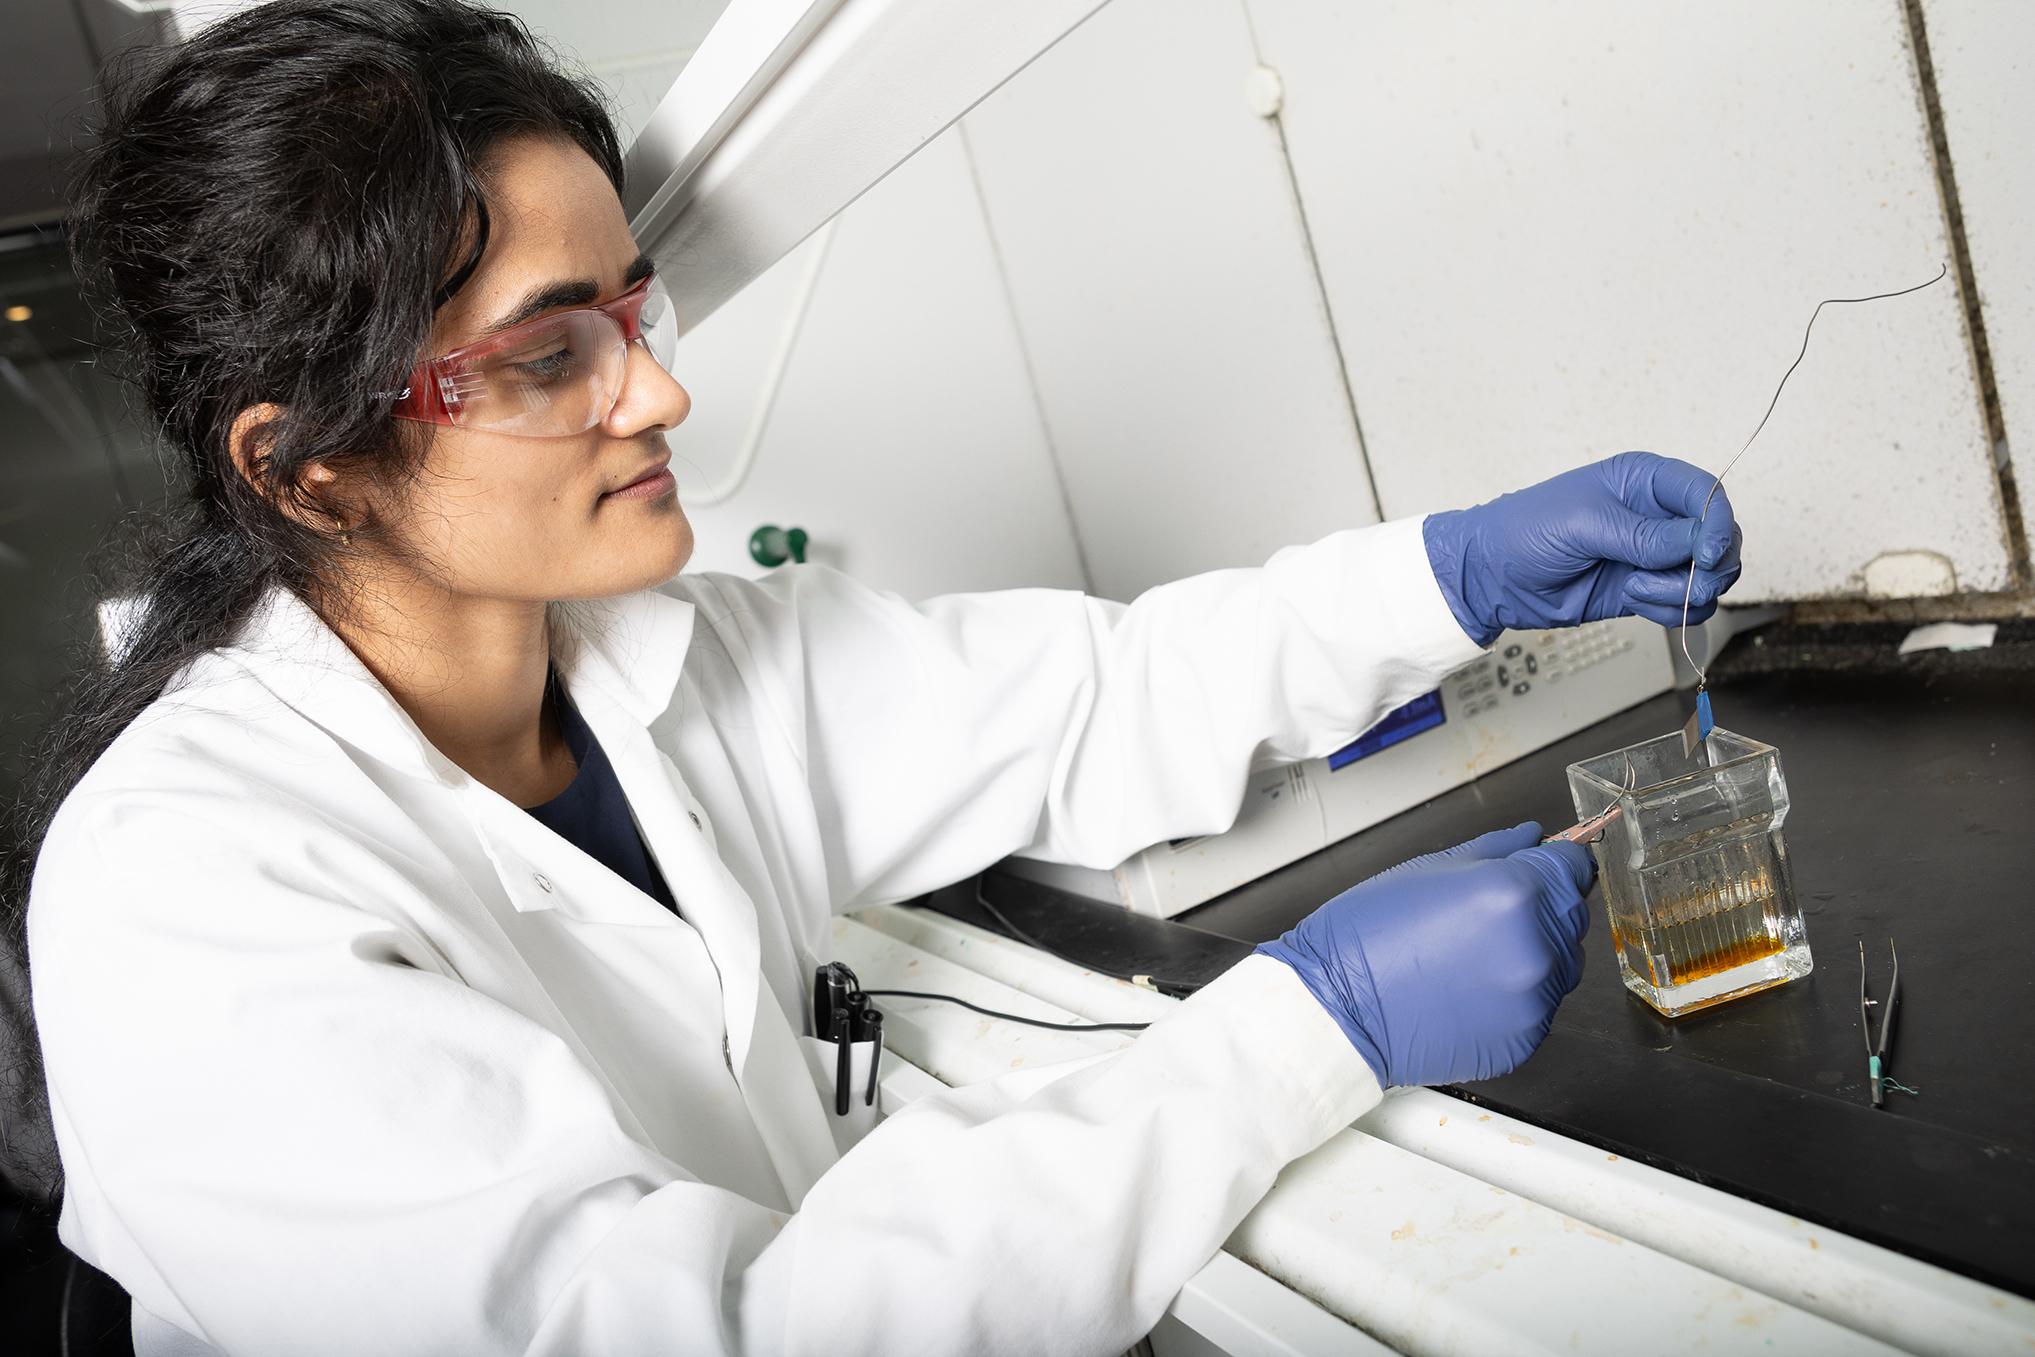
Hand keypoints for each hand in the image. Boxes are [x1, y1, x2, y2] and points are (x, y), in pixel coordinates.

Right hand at [1256, 824, 1594, 1087]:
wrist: (1337, 1011)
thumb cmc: (1366, 937)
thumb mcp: (1426, 869)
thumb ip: (1494, 850)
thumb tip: (1532, 838)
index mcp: (1513, 892)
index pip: (1574, 866)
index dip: (1557, 862)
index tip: (1543, 866)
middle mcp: (1534, 946)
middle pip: (1572, 915)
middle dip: (1541, 908)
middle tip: (1485, 916)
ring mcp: (1533, 999)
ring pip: (1561, 964)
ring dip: (1532, 954)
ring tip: (1472, 957)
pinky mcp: (1525, 1040)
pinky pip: (1540, 1007)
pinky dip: (1516, 997)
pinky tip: (1469, 990)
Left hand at [1421, 451, 1743, 646]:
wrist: (1493, 577)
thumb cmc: (1525, 532)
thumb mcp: (1583, 524)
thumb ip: (1642, 534)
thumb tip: (1696, 542)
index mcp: (1644, 480)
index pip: (1707, 493)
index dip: (1718, 522)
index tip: (1707, 552)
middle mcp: (1657, 516)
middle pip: (1720, 537)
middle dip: (1711, 564)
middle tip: (1687, 581)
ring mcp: (1653, 555)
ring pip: (1708, 575)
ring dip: (1683, 590)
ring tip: (1637, 588)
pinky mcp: (1646, 589)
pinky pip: (1684, 604)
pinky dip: (1668, 609)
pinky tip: (1632, 598)